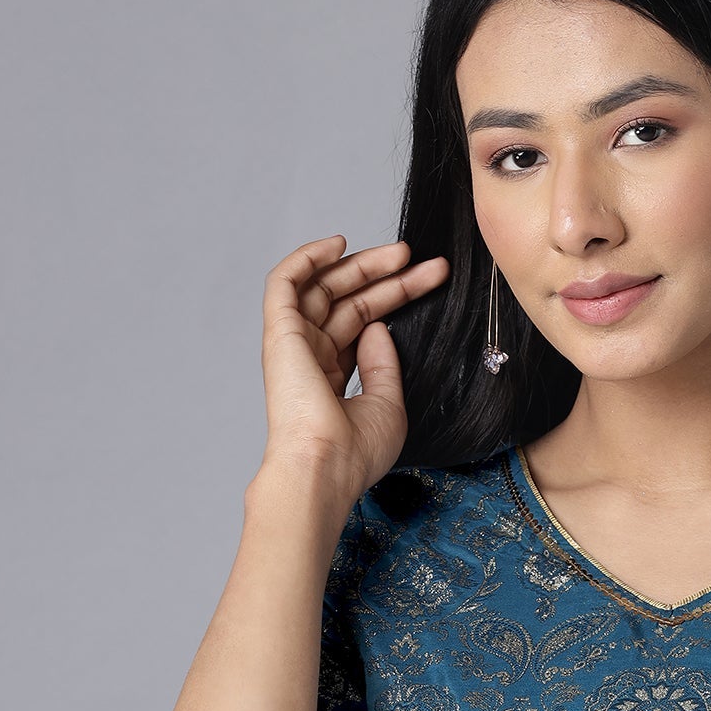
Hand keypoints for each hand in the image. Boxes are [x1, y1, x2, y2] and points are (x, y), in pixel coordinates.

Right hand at [259, 234, 448, 497]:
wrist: (325, 467)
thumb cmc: (354, 452)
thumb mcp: (387, 403)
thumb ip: (384, 363)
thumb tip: (379, 326)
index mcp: (333, 374)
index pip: (364, 321)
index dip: (396, 296)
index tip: (431, 278)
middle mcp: (312, 355)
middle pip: (349, 300)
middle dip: (386, 276)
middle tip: (420, 259)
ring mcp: (294, 343)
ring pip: (325, 286)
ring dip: (361, 264)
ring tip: (401, 252)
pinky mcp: (279, 333)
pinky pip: (286, 282)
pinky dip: (308, 258)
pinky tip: (339, 244)